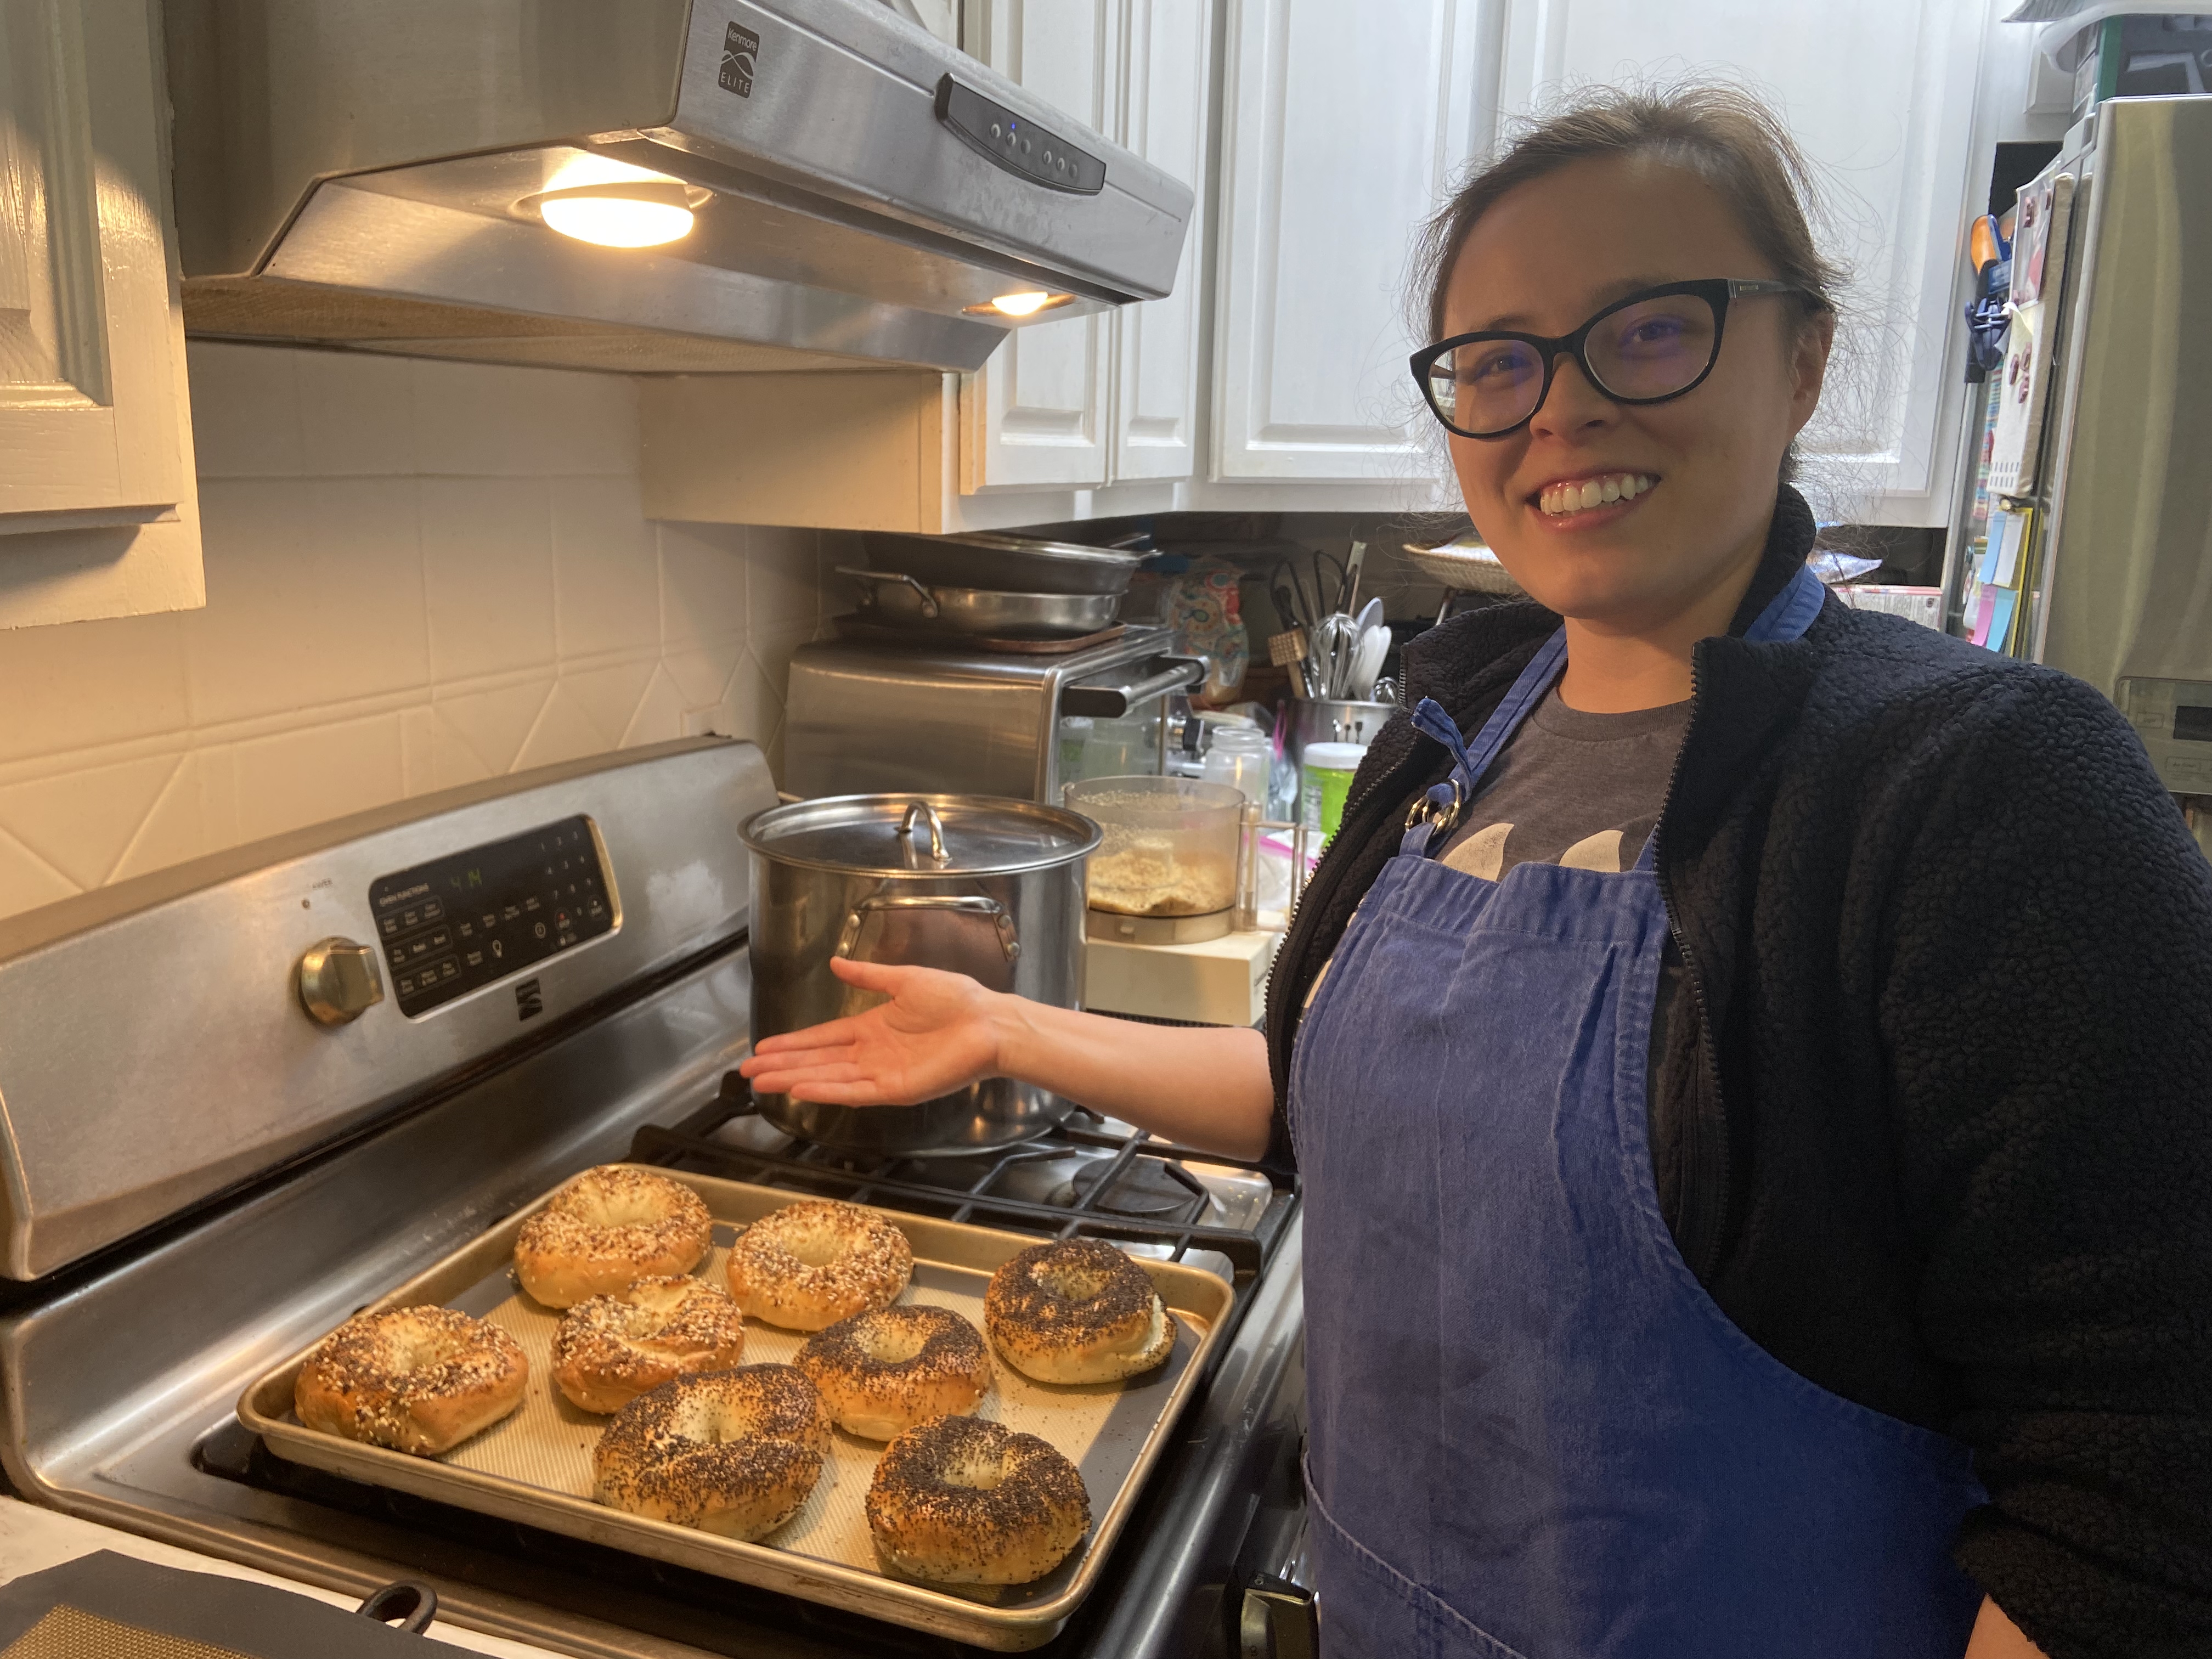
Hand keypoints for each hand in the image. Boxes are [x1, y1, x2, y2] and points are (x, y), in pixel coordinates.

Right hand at [737, 957, 1005, 1106]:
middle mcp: (871, 1054)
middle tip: (748, 1071)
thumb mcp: (904, 980)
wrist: (989, 1022)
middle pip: (817, 1061)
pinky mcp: (896, 1089)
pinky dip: (827, 1091)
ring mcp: (881, 1074)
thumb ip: (868, 976)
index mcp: (872, 1027)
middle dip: (781, 1066)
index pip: (822, 1038)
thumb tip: (836, 963)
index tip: (763, 1047)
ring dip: (795, 1080)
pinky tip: (801, 1089)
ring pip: (828, 1078)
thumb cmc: (955, 999)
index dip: (792, 1043)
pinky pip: (854, 1092)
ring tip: (763, 1082)